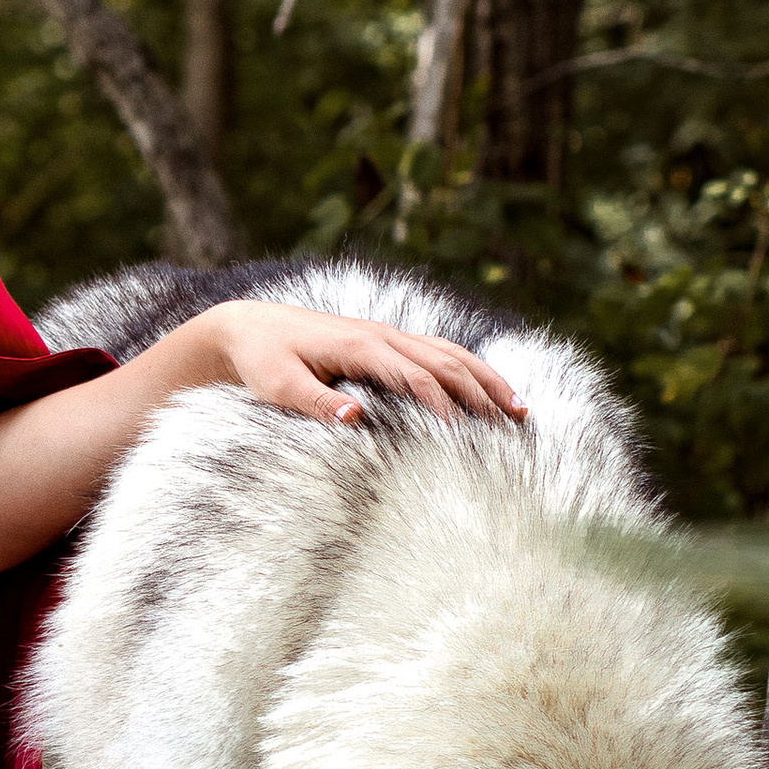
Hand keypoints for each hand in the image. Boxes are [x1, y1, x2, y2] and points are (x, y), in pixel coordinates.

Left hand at [199, 302, 528, 429]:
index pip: (417, 378)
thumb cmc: (261, 360)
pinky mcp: (384, 340)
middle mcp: (381, 335)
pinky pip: (437, 352)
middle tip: (515, 430)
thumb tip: (357, 418)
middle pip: (447, 362)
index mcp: (360, 346)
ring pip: (450, 353)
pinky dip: (468, 369)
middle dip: (483, 395)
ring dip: (487, 380)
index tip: (467, 442)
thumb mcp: (279, 386)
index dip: (445, 408)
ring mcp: (386, 334)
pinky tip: (487, 390)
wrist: (247, 326)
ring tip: (520, 410)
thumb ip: (316, 402)